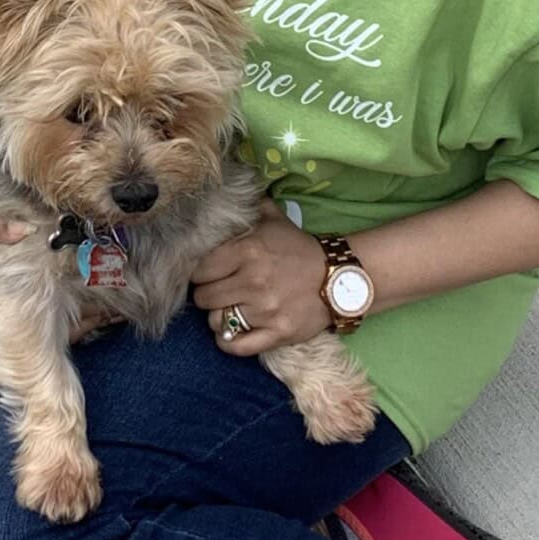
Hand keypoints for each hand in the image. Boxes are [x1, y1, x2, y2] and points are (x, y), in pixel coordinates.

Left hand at [191, 200, 331, 353]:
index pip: (200, 269)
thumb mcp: (274, 219)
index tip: (206, 273)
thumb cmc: (299, 248)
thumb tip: (222, 193)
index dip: (199, 272)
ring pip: (217, 321)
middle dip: (206, 294)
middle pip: (204, 297)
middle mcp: (253, 281)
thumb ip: (247, 206)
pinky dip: (228, 342)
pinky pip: (238, 346)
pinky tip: (229, 333)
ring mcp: (265, 310)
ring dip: (218, 316)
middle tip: (216, 290)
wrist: (339, 277)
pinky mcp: (278, 333)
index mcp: (248, 251)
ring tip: (227, 308)